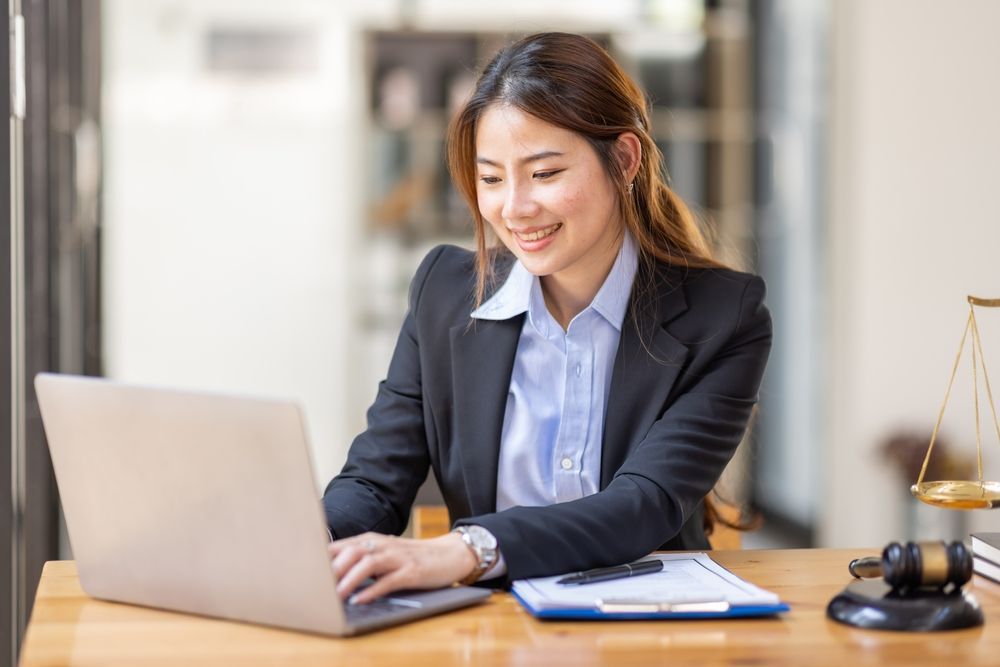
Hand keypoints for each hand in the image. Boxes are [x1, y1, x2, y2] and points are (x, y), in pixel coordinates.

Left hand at [328, 532, 477, 603]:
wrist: (449, 555)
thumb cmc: (412, 557)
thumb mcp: (385, 555)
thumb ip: (361, 560)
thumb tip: (331, 574)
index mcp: (373, 540)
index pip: (342, 545)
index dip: (323, 557)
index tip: (305, 571)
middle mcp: (384, 545)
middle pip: (352, 551)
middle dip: (333, 568)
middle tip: (315, 585)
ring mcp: (398, 558)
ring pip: (368, 563)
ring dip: (350, 579)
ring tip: (335, 595)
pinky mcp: (411, 572)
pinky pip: (389, 581)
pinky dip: (373, 590)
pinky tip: (361, 600)